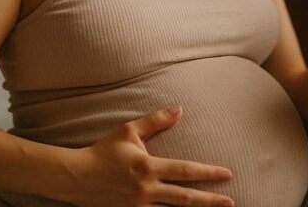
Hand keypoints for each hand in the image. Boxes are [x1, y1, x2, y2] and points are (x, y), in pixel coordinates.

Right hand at [71, 107, 233, 206]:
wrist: (76, 177)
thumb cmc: (104, 151)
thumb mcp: (129, 131)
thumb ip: (156, 120)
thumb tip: (180, 109)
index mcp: (148, 166)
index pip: (185, 170)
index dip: (208, 173)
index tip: (227, 174)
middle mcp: (145, 189)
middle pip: (185, 198)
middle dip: (210, 201)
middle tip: (231, 202)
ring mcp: (138, 206)